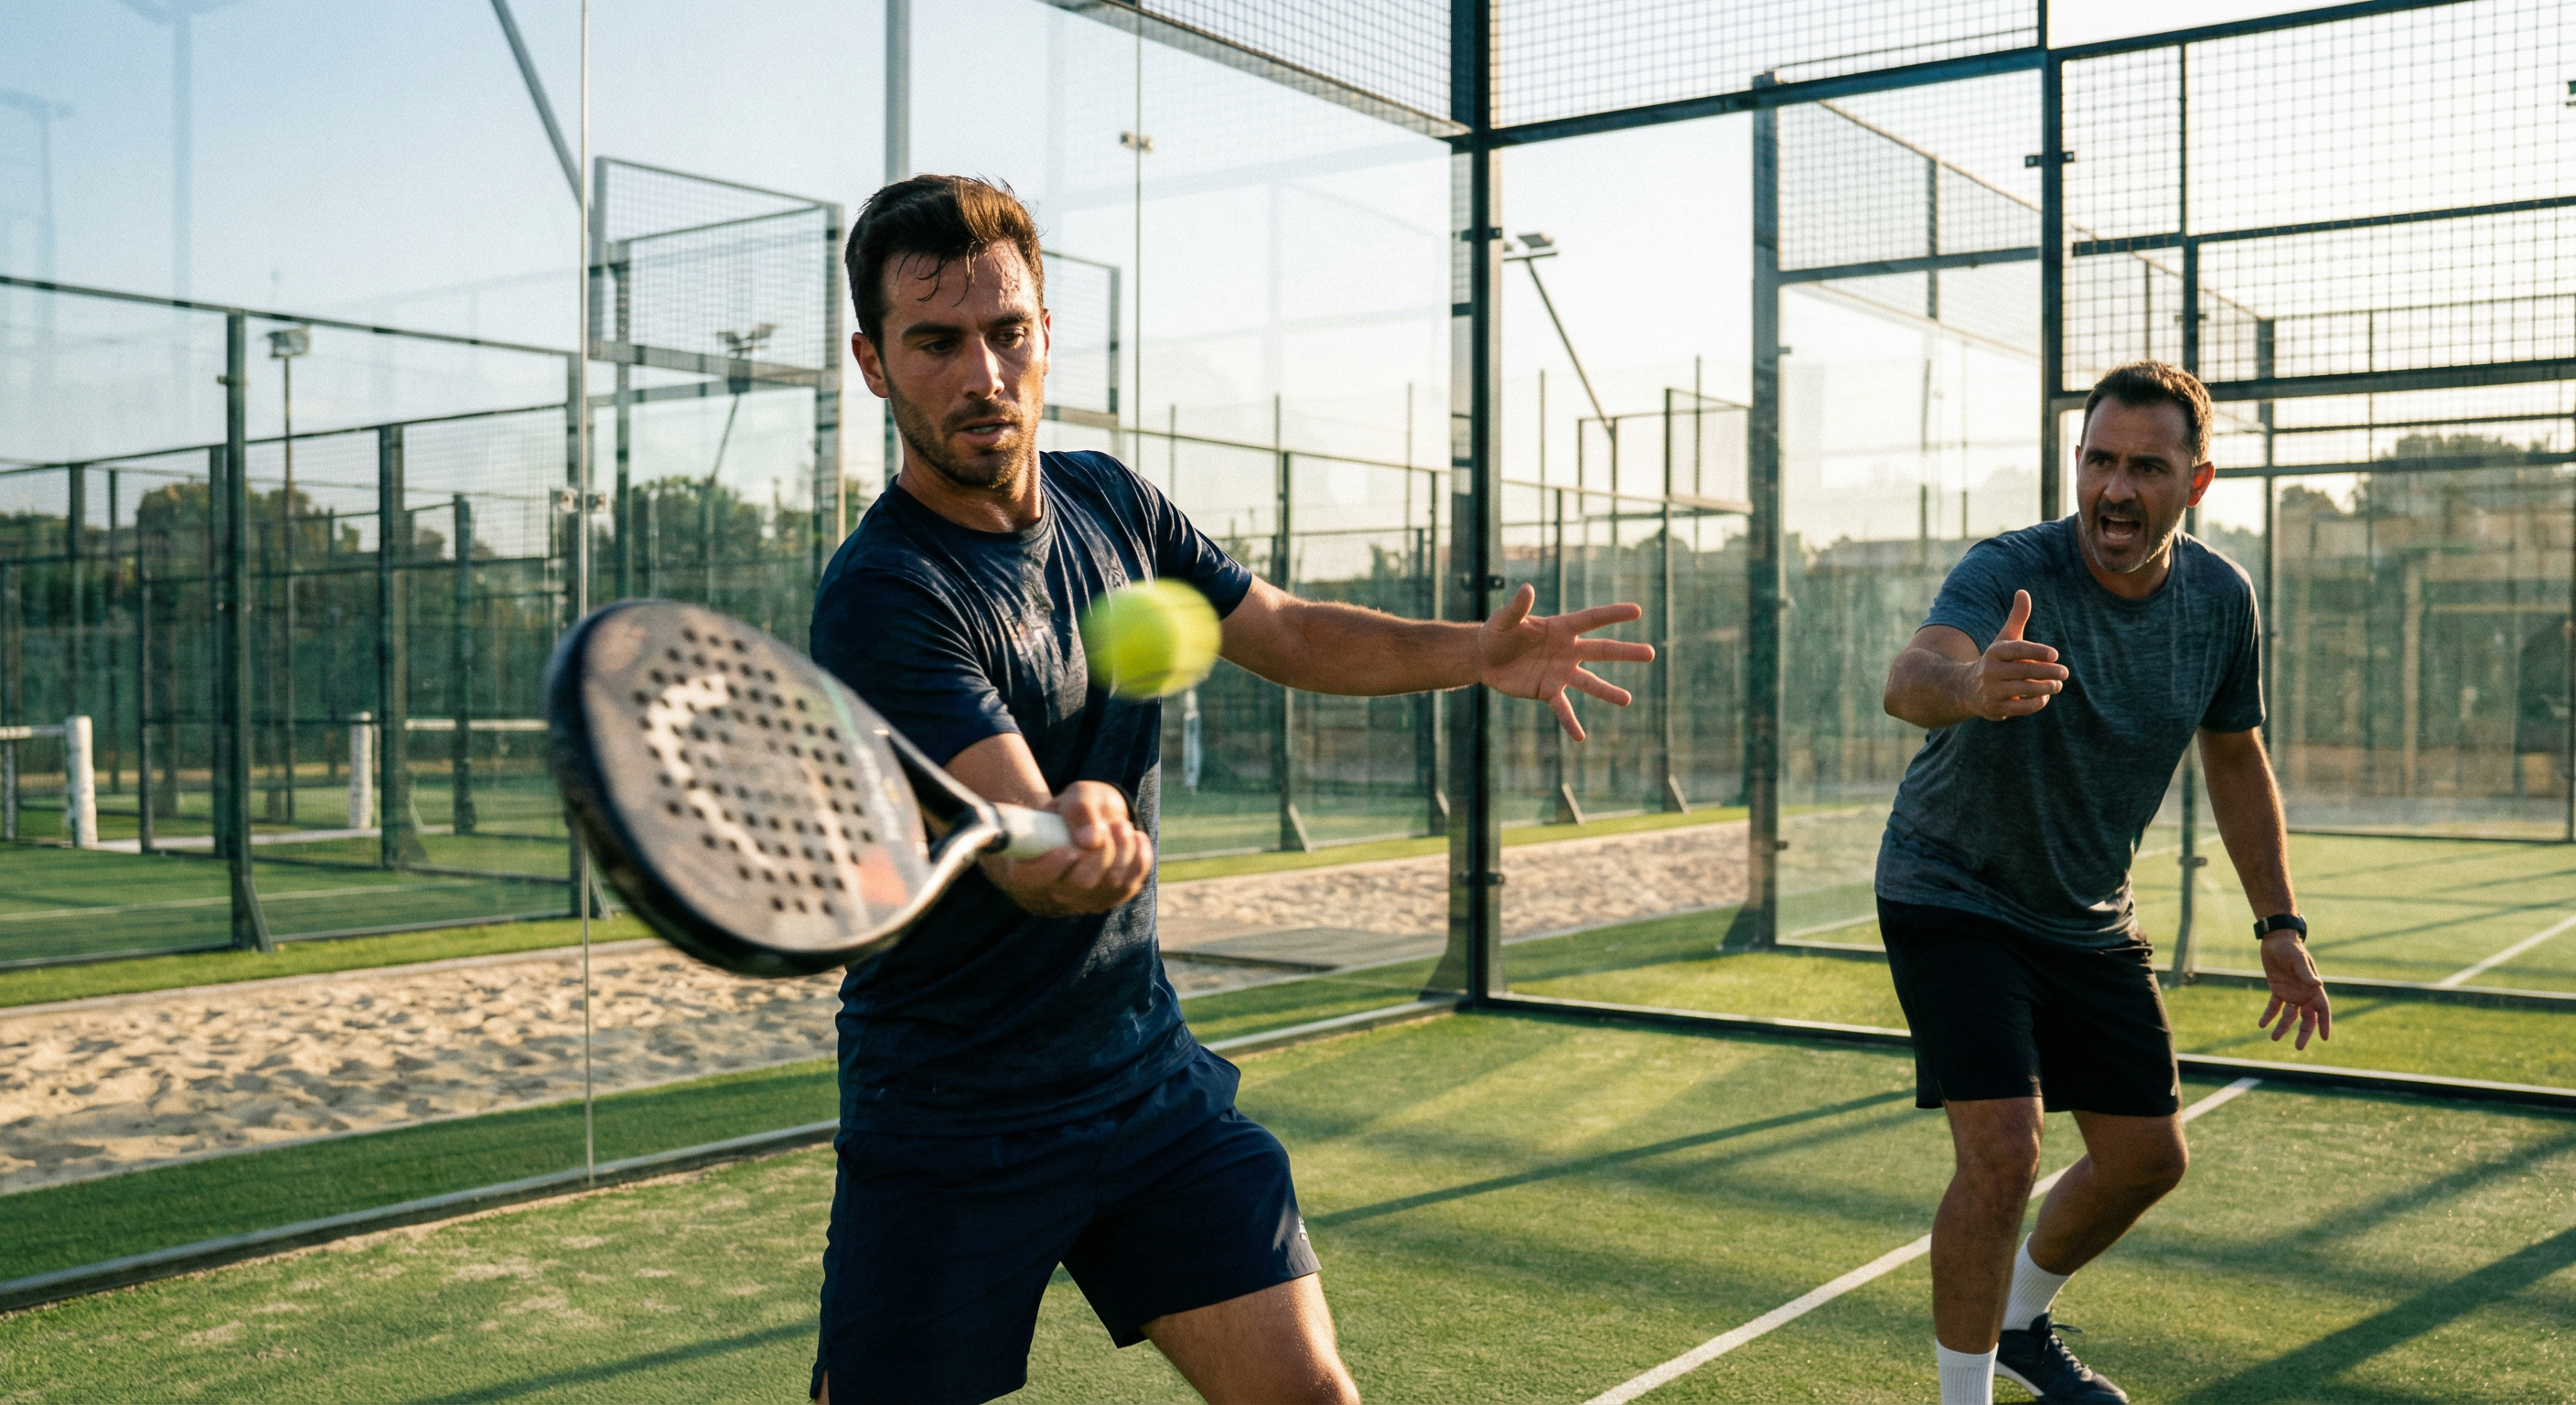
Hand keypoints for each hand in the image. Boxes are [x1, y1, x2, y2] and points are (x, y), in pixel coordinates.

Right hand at [990, 780, 1150, 916]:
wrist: (1094, 822)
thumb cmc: (1076, 810)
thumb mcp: (1074, 797)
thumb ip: (1078, 810)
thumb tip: (1091, 840)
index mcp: (1028, 865)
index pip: (1032, 879)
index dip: (1050, 868)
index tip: (1069, 849)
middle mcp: (1053, 891)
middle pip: (1080, 884)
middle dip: (1103, 852)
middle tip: (1112, 826)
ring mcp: (1082, 900)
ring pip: (1110, 885)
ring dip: (1124, 851)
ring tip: (1122, 826)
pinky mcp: (1109, 899)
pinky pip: (1130, 885)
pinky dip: (1139, 859)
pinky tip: (1136, 839)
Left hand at [1476, 584, 1655, 739]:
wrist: (1484, 658)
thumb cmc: (1496, 632)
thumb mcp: (1504, 619)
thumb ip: (1518, 608)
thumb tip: (1527, 588)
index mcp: (1561, 628)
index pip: (1591, 619)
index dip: (1613, 614)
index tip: (1637, 611)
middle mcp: (1567, 650)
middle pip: (1601, 650)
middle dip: (1625, 652)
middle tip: (1650, 654)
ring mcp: (1560, 672)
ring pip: (1588, 682)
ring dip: (1607, 691)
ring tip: (1627, 700)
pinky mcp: (1547, 691)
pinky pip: (1562, 708)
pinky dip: (1570, 722)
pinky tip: (1580, 737)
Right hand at [1954, 590, 2067, 721]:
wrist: (1967, 689)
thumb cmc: (1996, 660)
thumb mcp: (2004, 639)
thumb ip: (2017, 618)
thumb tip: (2023, 592)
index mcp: (1995, 652)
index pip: (2018, 650)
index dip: (2037, 652)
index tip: (2055, 655)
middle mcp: (1990, 671)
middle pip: (2023, 671)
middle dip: (2048, 672)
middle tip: (2065, 672)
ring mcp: (1991, 691)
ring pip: (2023, 689)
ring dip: (2044, 687)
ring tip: (2058, 684)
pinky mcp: (1994, 709)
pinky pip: (2020, 708)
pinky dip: (2036, 703)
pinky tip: (2044, 696)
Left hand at [2257, 931, 2331, 1049]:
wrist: (2276, 940)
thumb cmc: (2290, 948)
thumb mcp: (2297, 960)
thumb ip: (2306, 973)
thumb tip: (2317, 984)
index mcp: (2314, 988)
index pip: (2323, 1010)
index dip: (2324, 1024)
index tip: (2324, 1038)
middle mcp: (2304, 993)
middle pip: (2307, 1018)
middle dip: (2303, 1033)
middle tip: (2298, 1047)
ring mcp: (2291, 993)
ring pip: (2290, 1016)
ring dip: (2283, 1027)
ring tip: (2273, 1037)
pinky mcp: (2278, 990)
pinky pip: (2274, 1007)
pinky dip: (2269, 1015)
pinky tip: (2261, 1024)